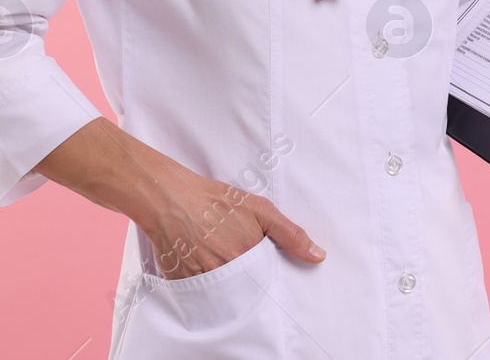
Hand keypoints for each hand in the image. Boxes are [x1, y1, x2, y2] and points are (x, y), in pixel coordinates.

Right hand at [141, 159, 325, 279]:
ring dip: (223, 279)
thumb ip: (290, 234)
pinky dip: (202, 281)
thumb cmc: (217, 201)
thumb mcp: (260, 209)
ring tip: (216, 254)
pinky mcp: (181, 282)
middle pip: (244, 287)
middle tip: (233, 252)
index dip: (264, 269)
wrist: (171, 198)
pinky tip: (200, 259)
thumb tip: (318, 256)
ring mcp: (201, 278)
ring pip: (222, 291)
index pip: (266, 278)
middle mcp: (225, 271)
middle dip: (244, 276)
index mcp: (247, 255)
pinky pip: (198, 292)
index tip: (256, 256)